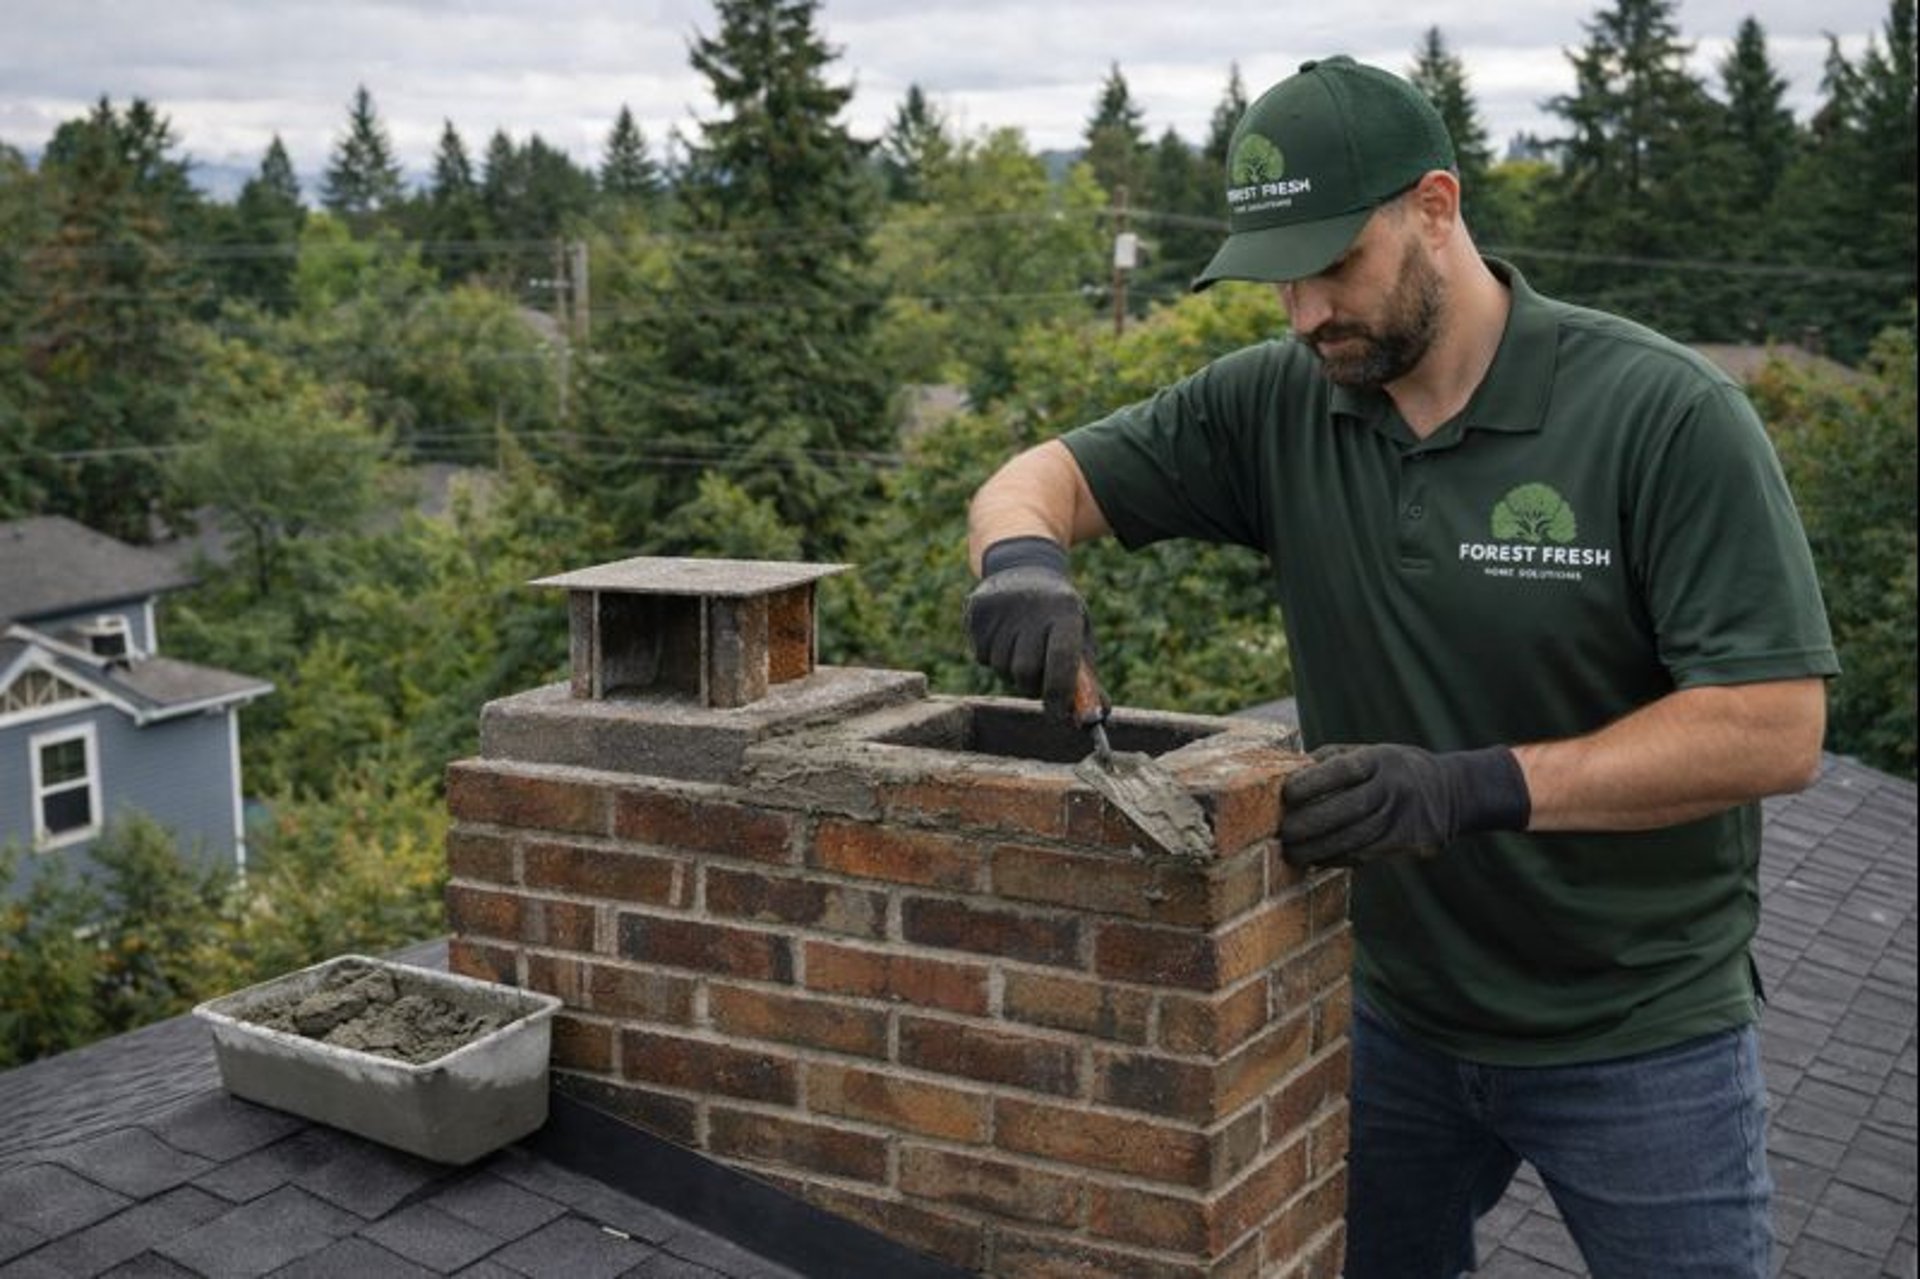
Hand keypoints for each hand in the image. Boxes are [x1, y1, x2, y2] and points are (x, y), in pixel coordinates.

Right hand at [964, 537, 1092, 718]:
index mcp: (1064, 611)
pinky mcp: (977, 611)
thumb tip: (1097, 716)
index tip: (1059, 716)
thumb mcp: (1079, 635)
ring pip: (1001, 668)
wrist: (1024, 568)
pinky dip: (993, 658)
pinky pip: (981, 657)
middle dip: (1032, 685)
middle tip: (1039, 677)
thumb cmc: (1059, 614)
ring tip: (1021, 647)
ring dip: (1012, 671)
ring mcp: (1001, 608)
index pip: (1061, 659)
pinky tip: (1003, 636)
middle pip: (1025, 671)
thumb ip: (1088, 677)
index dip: (1060, 694)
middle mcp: (1032, 607)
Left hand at [1280, 743, 1530, 868]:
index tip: (1284, 795)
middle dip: (1309, 825)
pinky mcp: (1410, 843)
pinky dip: (1337, 859)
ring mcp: (1404, 817)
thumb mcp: (1368, 753)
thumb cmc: (1391, 770)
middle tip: (1281, 834)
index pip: (1343, 770)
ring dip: (1318, 850)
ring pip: (1355, 839)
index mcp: (1380, 759)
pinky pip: (1366, 855)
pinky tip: (1317, 860)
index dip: (1312, 783)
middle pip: (1347, 809)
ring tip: (1291, 854)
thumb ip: (1328, 761)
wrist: (1450, 792)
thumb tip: (1282, 774)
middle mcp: (1394, 787)